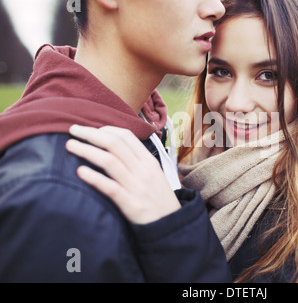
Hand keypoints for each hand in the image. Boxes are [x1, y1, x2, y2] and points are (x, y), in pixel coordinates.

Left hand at [65, 125, 180, 224]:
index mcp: (148, 161)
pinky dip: (95, 178)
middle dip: (90, 134)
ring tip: (70, 146)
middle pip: (114, 144)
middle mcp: (143, 170)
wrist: (171, 225)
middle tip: (73, 130)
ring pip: (110, 161)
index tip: (89, 130)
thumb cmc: (158, 199)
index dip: (105, 129)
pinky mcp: (132, 205)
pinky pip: (111, 188)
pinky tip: (80, 172)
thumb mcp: (154, 174)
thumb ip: (137, 161)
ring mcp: (137, 187)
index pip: (126, 136)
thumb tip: (113, 147)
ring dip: (87, 150)